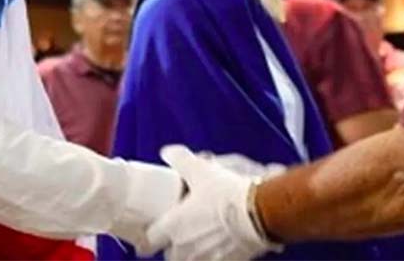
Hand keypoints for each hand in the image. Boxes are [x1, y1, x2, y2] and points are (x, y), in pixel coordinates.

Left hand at [142, 145, 280, 260]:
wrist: (258, 213)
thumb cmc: (226, 193)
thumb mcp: (200, 169)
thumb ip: (180, 159)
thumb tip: (168, 152)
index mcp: (174, 226)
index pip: (148, 242)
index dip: (146, 240)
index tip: (146, 238)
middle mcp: (186, 247)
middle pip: (171, 256)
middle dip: (173, 247)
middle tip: (180, 235)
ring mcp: (206, 258)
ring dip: (194, 253)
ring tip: (202, 240)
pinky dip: (216, 256)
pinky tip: (223, 245)